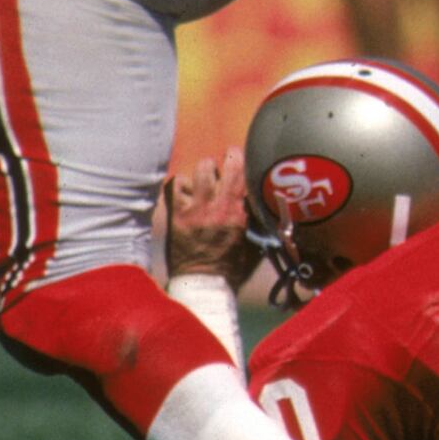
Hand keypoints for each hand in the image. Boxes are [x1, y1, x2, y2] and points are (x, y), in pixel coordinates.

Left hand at [161, 154, 247, 280]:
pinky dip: (181, 184)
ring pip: (199, 170)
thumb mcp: (254, 243)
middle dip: (221, 162)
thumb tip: (263, 202)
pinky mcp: (178, 214)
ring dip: (202, 172)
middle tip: (221, 167)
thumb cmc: (231, 267)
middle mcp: (216, 205)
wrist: (203, 283)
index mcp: (238, 212)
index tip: (237, 156)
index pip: (240, 171)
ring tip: (204, 181)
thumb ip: (257, 220)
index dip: (238, 157)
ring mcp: (195, 208)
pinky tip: (186, 193)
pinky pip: (176, 184)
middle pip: (219, 164)